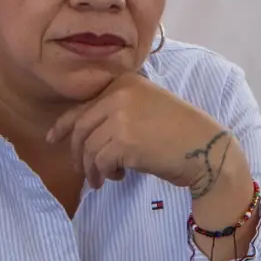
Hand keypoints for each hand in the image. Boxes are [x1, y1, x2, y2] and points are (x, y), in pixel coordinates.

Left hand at [45, 74, 249, 201]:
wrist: (206, 149)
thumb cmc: (179, 134)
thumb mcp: (146, 109)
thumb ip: (116, 111)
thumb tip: (79, 133)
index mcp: (124, 81)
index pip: (83, 104)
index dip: (63, 125)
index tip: (54, 139)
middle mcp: (120, 93)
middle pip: (80, 128)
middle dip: (77, 154)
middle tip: (84, 172)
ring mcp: (121, 116)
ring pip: (88, 148)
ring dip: (92, 169)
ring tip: (103, 179)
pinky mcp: (124, 141)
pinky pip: (99, 161)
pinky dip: (102, 174)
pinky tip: (115, 179)